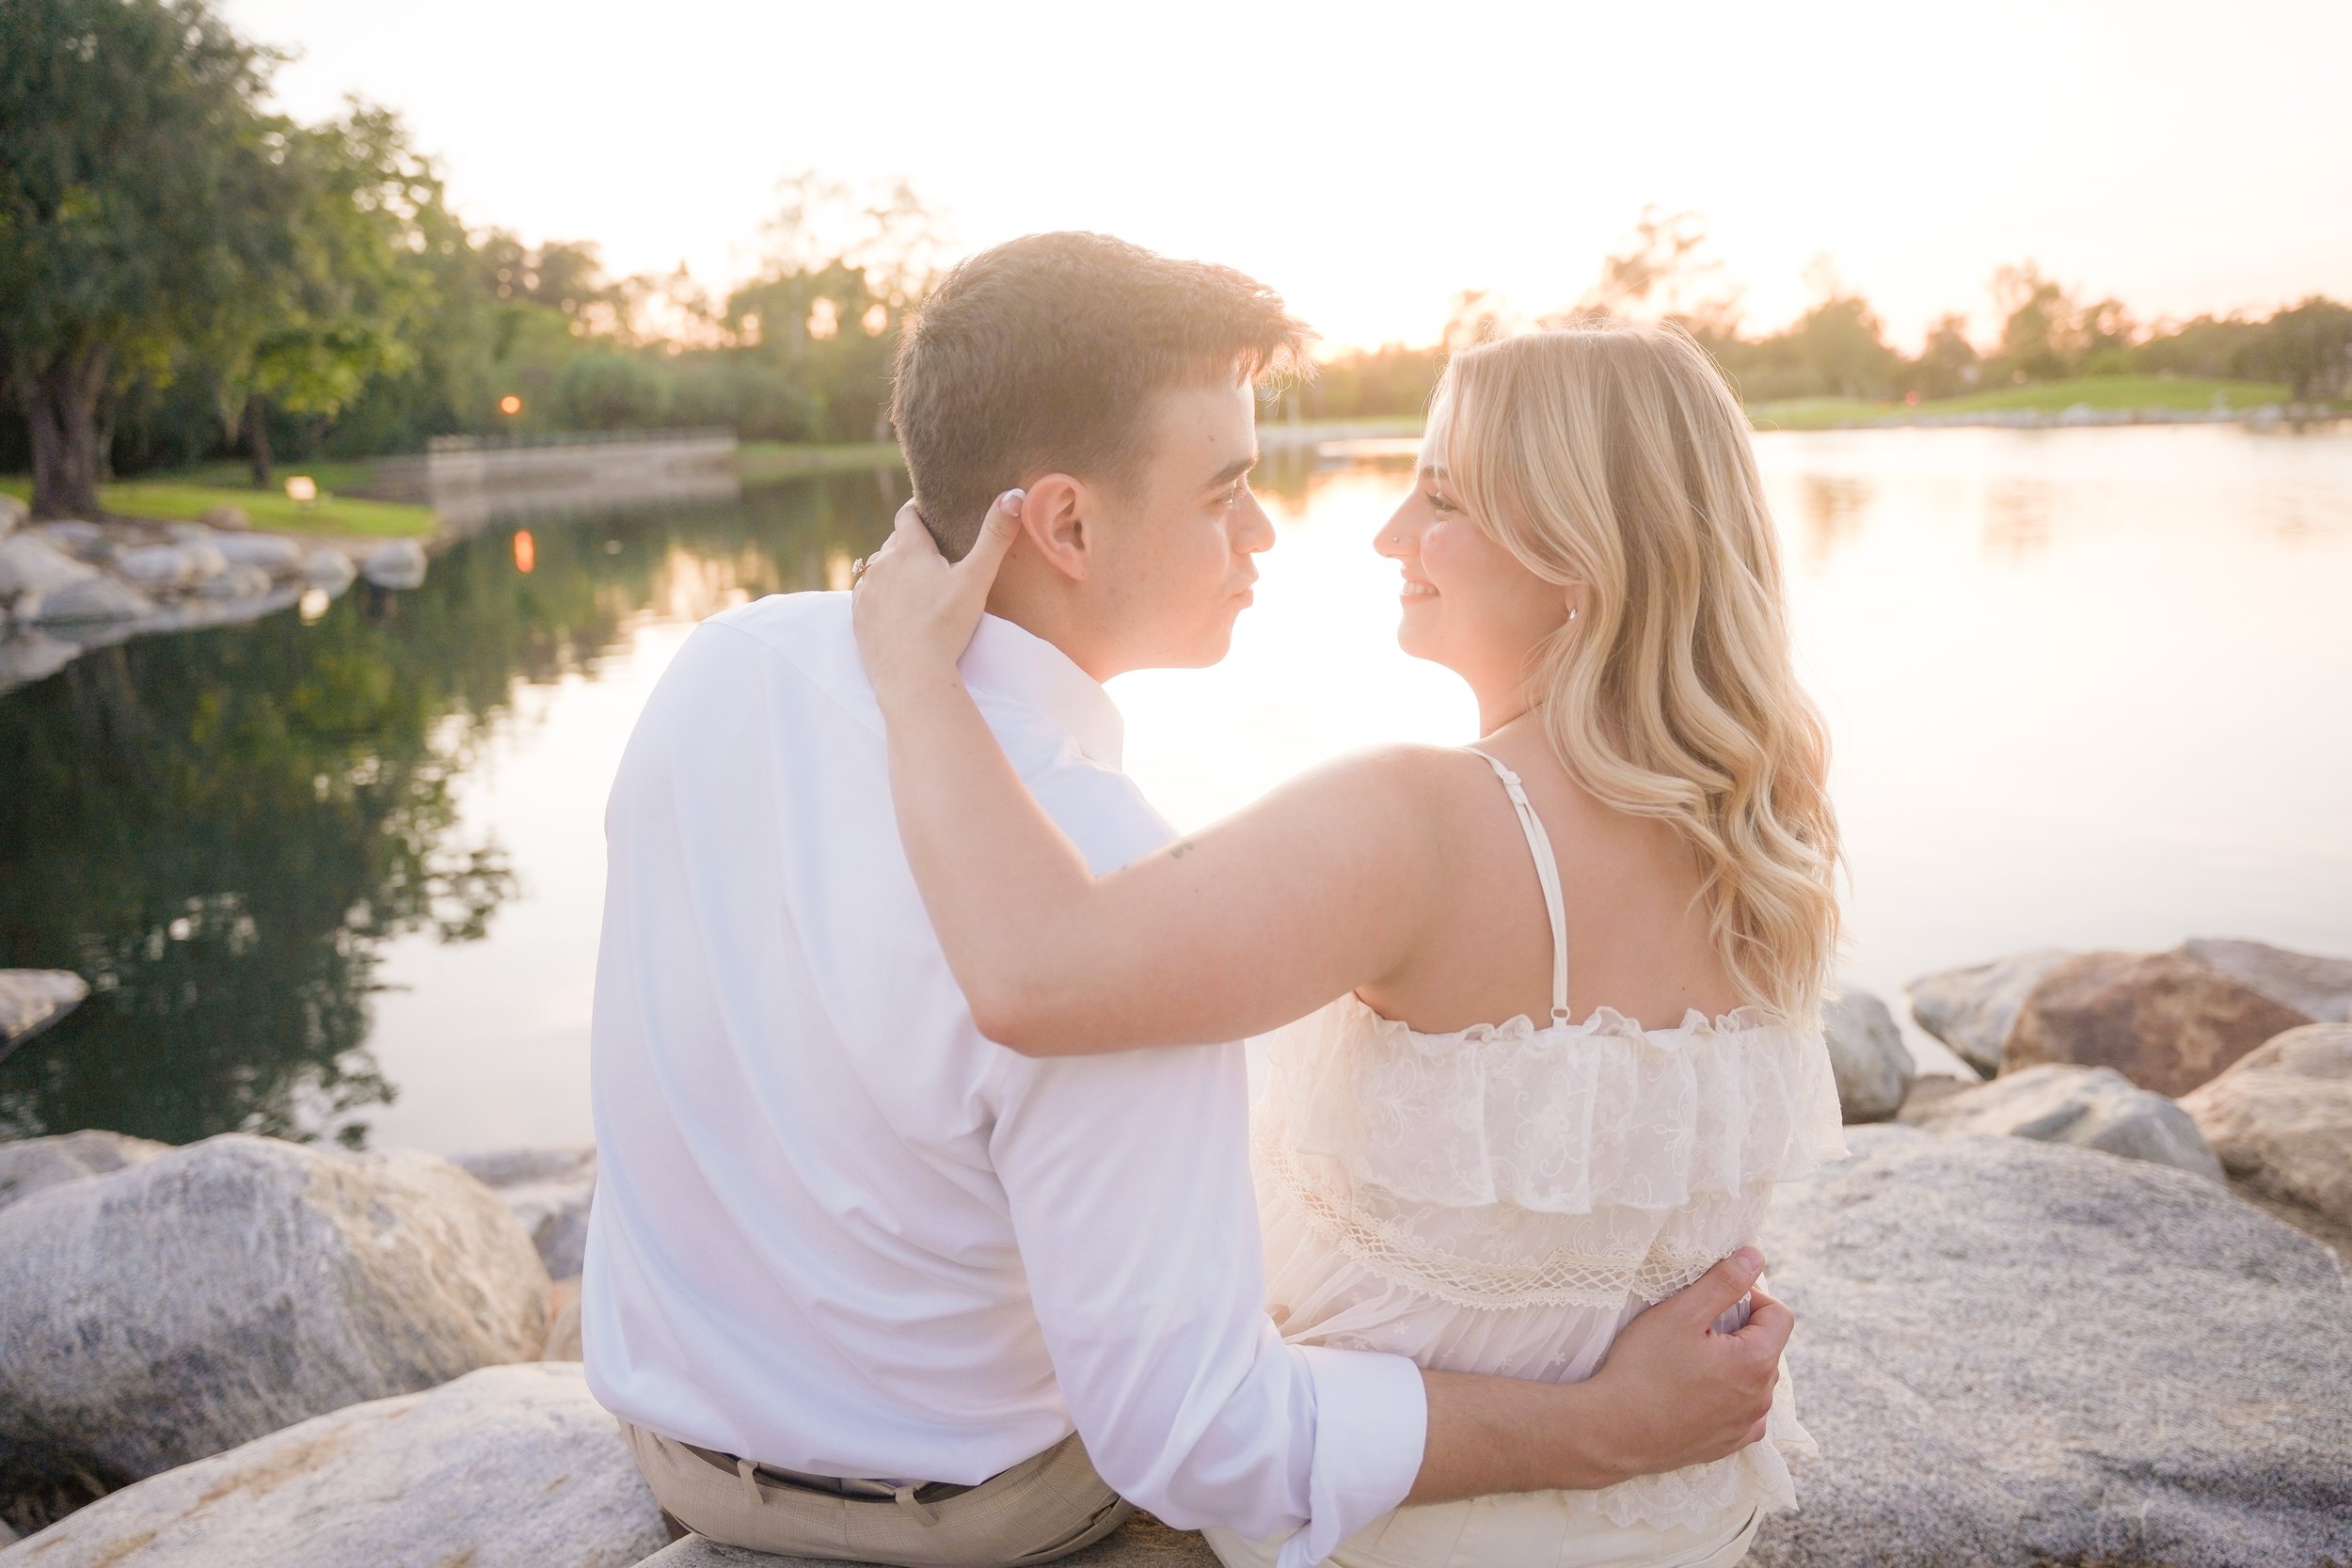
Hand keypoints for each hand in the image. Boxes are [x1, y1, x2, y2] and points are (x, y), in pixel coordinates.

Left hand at [852, 490, 1023, 702]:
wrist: (910, 675)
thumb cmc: (945, 625)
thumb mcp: (976, 578)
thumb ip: (995, 536)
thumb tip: (1015, 494)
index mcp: (908, 549)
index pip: (907, 515)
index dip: (918, 510)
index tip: (929, 512)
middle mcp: (881, 564)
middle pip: (894, 541)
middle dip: (910, 542)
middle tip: (931, 552)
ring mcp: (866, 591)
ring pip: (878, 567)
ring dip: (893, 569)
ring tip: (913, 580)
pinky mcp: (858, 616)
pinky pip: (866, 594)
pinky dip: (880, 594)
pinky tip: (894, 606)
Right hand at [1579, 1247, 1790, 1481]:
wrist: (1613, 1431)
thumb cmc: (1643, 1368)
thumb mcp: (1681, 1313)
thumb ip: (1724, 1282)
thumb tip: (1755, 1257)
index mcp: (1757, 1362)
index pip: (1780, 1315)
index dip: (1751, 1297)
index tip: (1714, 1300)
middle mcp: (1762, 1398)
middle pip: (1767, 1346)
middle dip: (1740, 1331)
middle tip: (1695, 1328)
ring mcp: (1746, 1426)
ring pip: (1755, 1380)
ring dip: (1734, 1364)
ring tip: (1690, 1361)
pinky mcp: (1728, 1445)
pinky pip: (1742, 1412)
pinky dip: (1727, 1396)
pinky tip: (1694, 1392)